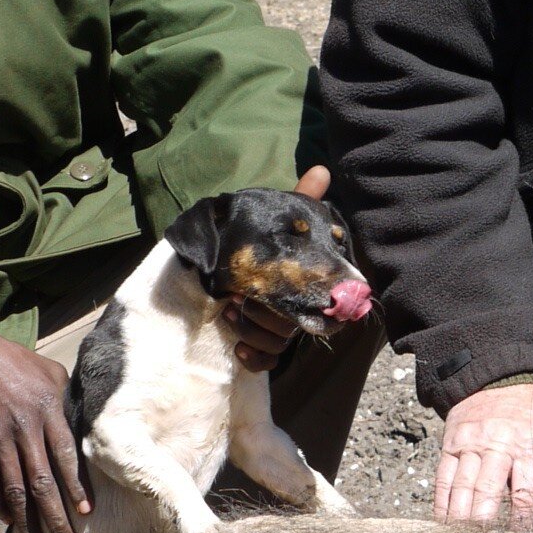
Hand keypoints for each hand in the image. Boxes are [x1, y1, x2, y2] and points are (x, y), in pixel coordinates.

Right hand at [0, 323, 87, 532]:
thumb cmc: (17, 362)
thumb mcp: (52, 372)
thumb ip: (69, 401)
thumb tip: (86, 427)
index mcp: (46, 410)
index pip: (65, 457)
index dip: (76, 487)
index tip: (86, 512)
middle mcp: (23, 429)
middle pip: (42, 483)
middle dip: (56, 517)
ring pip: (15, 491)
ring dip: (28, 523)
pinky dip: (0, 507)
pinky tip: (11, 522)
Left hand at [216, 167, 334, 372]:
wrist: (211, 261)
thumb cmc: (248, 237)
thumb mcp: (271, 218)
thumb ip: (298, 199)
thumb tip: (321, 169)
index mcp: (296, 281)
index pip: (316, 298)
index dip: (301, 299)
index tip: (269, 289)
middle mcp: (289, 306)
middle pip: (293, 325)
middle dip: (266, 314)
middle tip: (239, 298)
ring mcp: (273, 328)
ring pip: (279, 343)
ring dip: (252, 330)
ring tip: (228, 310)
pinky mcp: (255, 346)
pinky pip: (265, 363)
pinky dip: (253, 357)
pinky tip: (237, 347)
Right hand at [434, 383, 532, 528]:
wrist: (502, 377)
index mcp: (530, 446)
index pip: (526, 494)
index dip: (522, 523)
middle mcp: (498, 445)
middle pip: (488, 493)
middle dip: (485, 527)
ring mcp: (470, 444)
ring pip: (462, 489)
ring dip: (460, 521)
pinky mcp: (450, 444)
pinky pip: (442, 479)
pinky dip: (442, 505)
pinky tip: (444, 524)